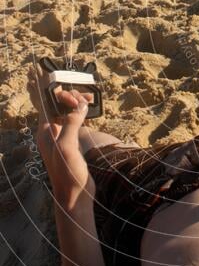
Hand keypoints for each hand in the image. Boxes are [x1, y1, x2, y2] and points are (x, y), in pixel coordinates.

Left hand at [29, 68, 93, 210]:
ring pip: (68, 110)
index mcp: (45, 130)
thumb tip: (79, 104)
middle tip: (86, 96)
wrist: (75, 197)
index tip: (40, 68)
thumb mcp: (67, 146)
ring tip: (91, 98)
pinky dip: (82, 111)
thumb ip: (71, 122)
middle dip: (69, 93)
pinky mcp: (72, 141)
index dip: (43, 85)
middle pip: (57, 103)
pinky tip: (90, 108)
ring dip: (78, 101)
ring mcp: (61, 136)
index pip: (42, 101)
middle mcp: (51, 131)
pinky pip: (75, 119)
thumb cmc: (68, 174)